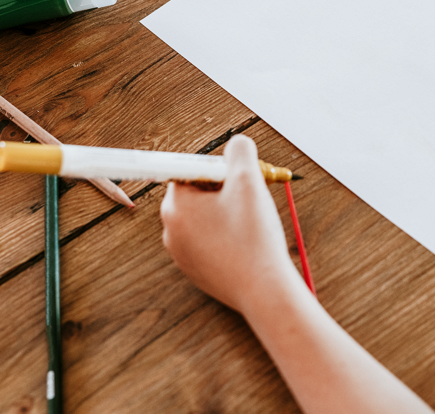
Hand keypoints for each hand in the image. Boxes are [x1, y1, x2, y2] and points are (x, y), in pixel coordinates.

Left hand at [161, 135, 298, 313]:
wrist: (263, 290)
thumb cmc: (253, 236)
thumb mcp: (249, 180)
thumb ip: (240, 151)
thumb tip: (236, 144)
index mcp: (176, 205)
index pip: (189, 171)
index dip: (217, 171)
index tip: (236, 179)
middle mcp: (171, 230)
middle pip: (196, 194)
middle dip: (222, 191)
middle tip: (248, 198)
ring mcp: (182, 254)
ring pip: (204, 219)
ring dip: (226, 214)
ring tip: (250, 223)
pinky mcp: (196, 271)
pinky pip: (209, 242)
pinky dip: (227, 237)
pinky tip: (246, 243)